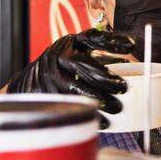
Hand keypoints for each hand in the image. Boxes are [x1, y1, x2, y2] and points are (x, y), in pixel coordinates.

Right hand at [6, 29, 135, 113]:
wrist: (28, 82)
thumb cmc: (62, 67)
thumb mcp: (78, 53)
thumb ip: (101, 56)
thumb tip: (130, 65)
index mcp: (70, 44)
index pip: (92, 37)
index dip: (112, 40)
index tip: (132, 45)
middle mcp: (58, 57)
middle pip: (83, 65)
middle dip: (106, 78)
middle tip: (123, 88)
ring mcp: (50, 77)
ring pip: (76, 88)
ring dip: (100, 99)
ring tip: (118, 107)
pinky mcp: (47, 95)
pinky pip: (70, 106)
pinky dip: (90, 114)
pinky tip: (106, 122)